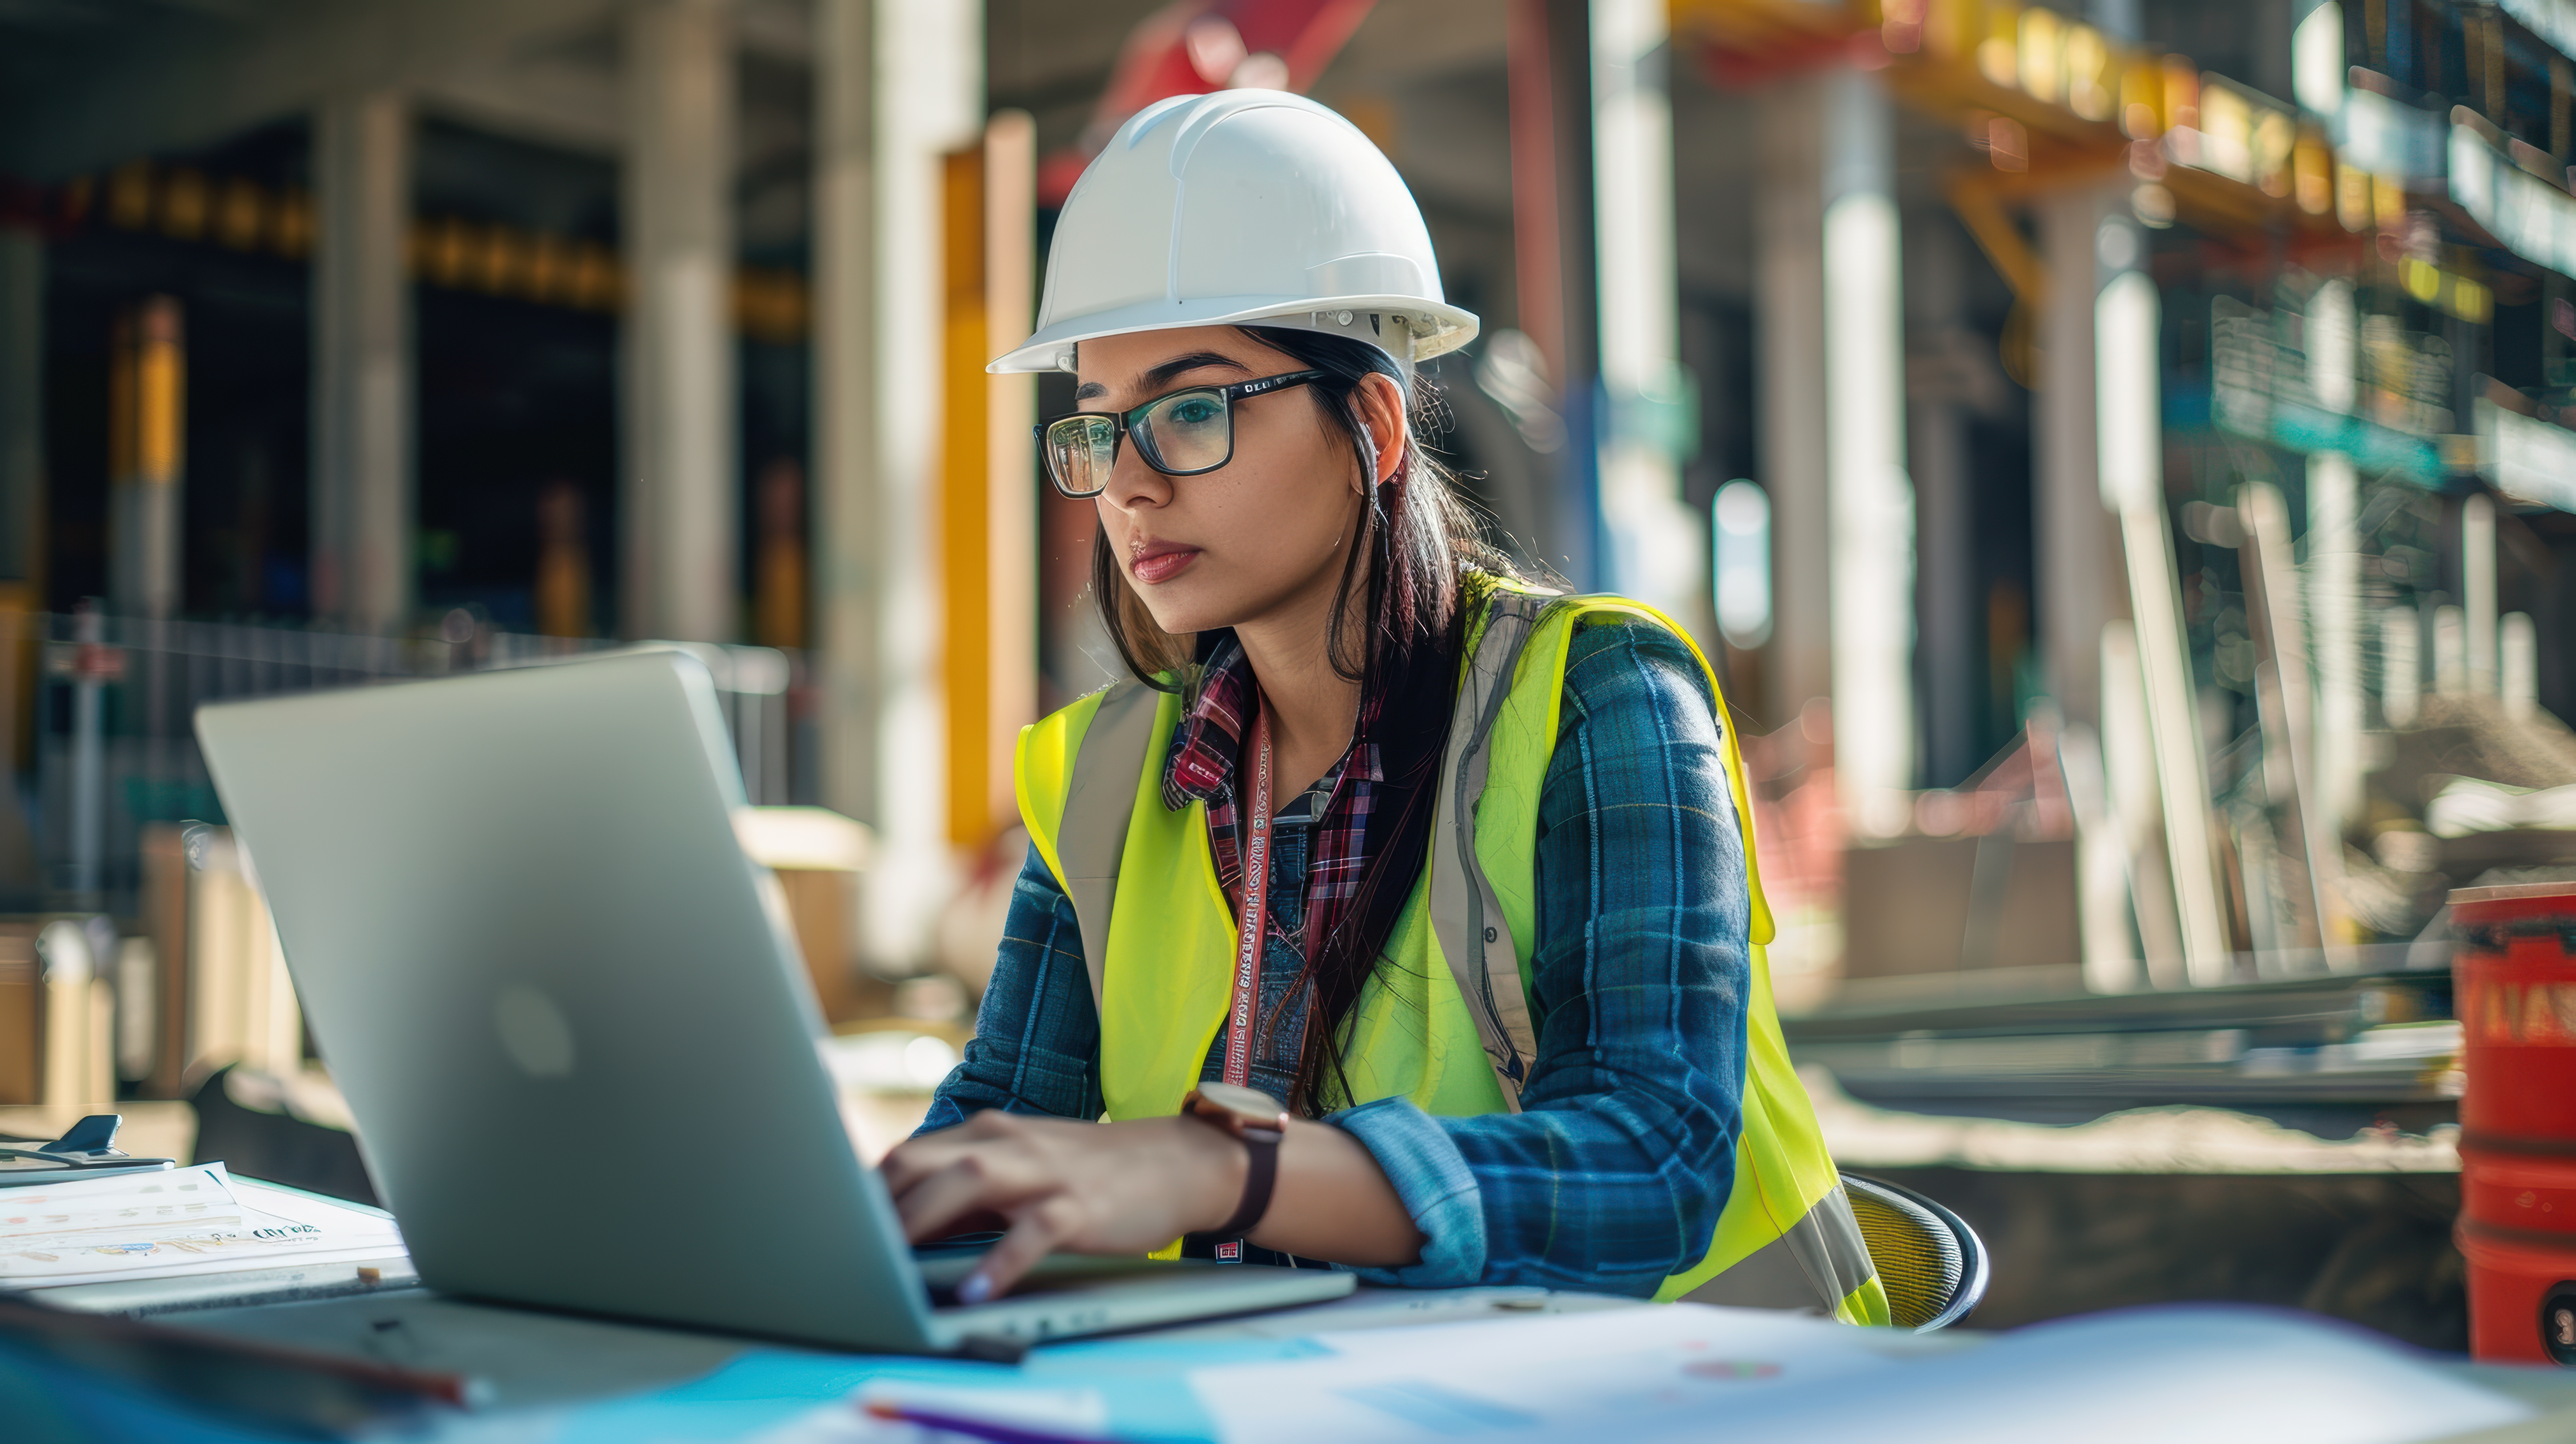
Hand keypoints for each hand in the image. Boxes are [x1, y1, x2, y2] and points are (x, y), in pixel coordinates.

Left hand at [880, 1111, 1242, 1301]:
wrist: (1174, 1163)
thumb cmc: (1088, 1173)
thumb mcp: (1019, 1171)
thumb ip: (964, 1192)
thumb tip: (901, 1223)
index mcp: (988, 1136)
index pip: (908, 1155)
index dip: (866, 1189)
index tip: (831, 1222)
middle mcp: (1008, 1145)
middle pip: (924, 1160)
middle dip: (878, 1199)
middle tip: (844, 1242)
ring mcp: (1044, 1173)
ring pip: (970, 1180)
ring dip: (923, 1217)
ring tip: (887, 1257)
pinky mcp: (1079, 1205)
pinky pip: (1033, 1231)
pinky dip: (1001, 1260)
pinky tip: (977, 1289)